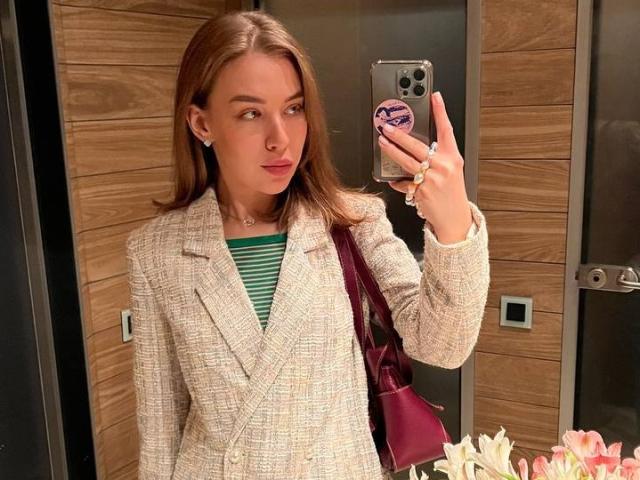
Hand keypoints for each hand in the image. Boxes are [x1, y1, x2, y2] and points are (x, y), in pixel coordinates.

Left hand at [378, 91, 472, 243]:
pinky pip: (404, 182)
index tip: (435, 97)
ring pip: (406, 161)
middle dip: (399, 135)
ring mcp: (431, 179)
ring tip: (382, 143)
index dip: (441, 112)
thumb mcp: (452, 171)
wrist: (454, 218)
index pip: (447, 130)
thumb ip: (438, 157)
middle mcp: (443, 166)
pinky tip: (395, 180)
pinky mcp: (421, 191)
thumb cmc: (451, 193)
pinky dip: (398, 181)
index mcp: (453, 158)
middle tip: (387, 127)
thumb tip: (417, 146)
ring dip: (391, 151)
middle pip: (417, 146)